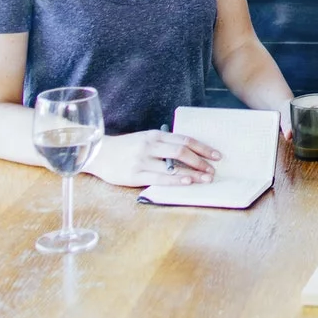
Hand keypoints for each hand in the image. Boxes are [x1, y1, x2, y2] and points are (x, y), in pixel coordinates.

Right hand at [86, 129, 220, 187]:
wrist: (99, 154)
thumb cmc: (126, 148)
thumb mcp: (145, 139)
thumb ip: (164, 144)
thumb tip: (190, 153)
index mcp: (155, 135)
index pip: (185, 140)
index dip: (203, 148)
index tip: (217, 156)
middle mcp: (150, 145)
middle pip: (182, 151)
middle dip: (201, 161)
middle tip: (214, 169)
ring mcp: (142, 160)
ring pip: (173, 165)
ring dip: (193, 172)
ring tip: (206, 178)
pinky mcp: (135, 174)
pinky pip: (159, 178)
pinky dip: (175, 180)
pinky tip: (187, 182)